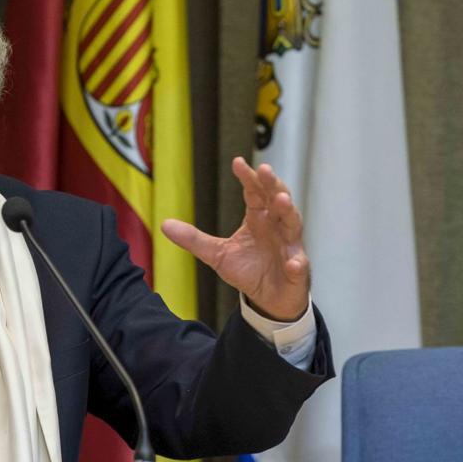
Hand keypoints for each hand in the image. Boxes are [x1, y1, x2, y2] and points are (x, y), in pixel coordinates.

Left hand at [160, 157, 309, 321]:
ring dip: (288, 212)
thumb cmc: (248, 270)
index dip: (248, 178)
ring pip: (292, 225)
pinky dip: (296, 263)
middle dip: (272, 185)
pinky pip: (298, 265)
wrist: (268, 298)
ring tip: (282, 201)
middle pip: (277, 200)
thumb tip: (164, 225)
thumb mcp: (216, 254)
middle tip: (265, 170)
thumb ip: (194, 239)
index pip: (254, 193)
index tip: (238, 162)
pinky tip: (293, 263)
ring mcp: (289, 246)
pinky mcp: (297, 270)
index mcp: (258, 219)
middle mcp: (276, 227)